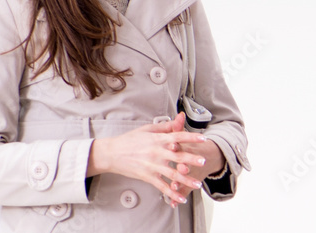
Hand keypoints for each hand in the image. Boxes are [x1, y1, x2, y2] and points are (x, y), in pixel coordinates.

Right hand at [86, 114, 208, 204]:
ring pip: (172, 174)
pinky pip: (162, 186)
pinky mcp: (147, 177)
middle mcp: (157, 152)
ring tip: (197, 183)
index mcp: (158, 139)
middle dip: (192, 159)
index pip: (178, 136)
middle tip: (204, 161)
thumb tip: (178, 119)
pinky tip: (181, 197)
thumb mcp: (148, 129)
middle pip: (177, 156)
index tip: (203, 138)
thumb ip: (165, 127)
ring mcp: (152, 166)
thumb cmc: (130, 140)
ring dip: (186, 179)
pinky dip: (172, 193)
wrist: (112, 153)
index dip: (191, 137)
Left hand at [163, 113, 225, 207]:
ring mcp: (192, 173)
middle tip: (181, 168)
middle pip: (187, 162)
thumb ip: (180, 127)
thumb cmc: (193, 146)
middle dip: (184, 166)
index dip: (177, 145)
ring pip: (187, 178)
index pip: (182, 145)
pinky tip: (173, 203)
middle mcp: (192, 160)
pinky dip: (179, 197)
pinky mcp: (191, 183)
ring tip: (175, 187)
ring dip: (182, 183)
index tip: (172, 144)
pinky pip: (185, 191)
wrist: (212, 157)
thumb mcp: (186, 136)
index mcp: (188, 148)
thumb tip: (179, 114)